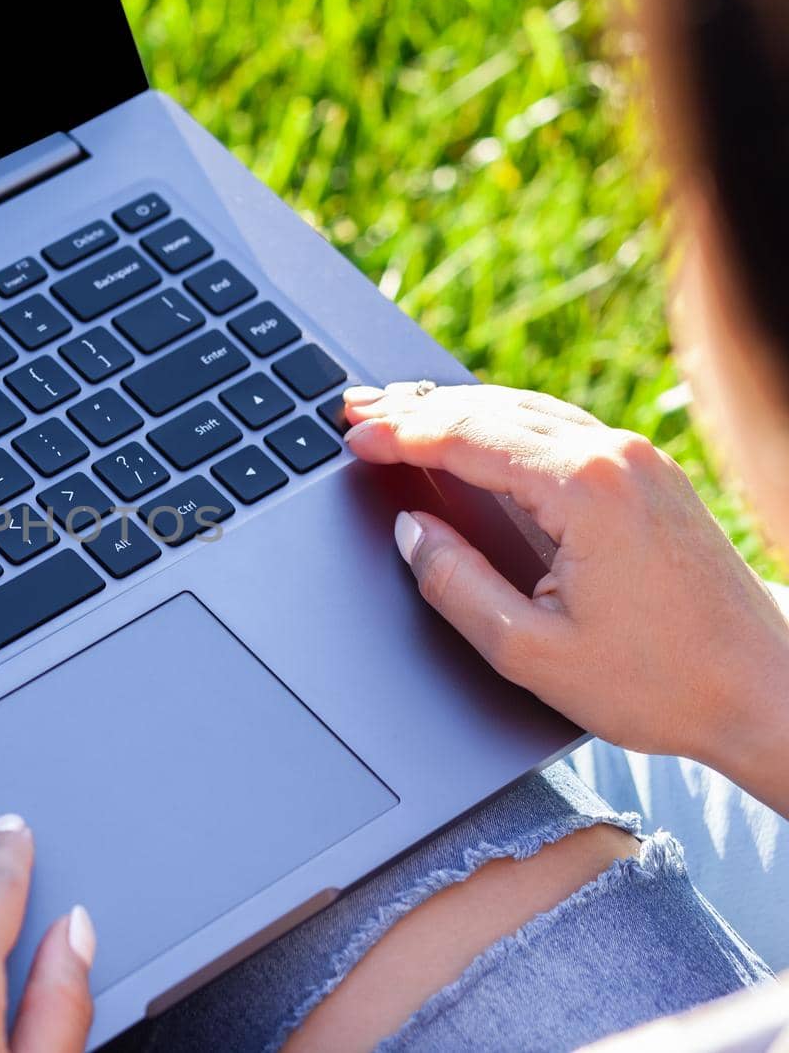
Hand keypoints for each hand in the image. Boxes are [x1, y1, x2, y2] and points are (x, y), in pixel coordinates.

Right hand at [343, 382, 788, 814]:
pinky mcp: (652, 478)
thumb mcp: (530, 651)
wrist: (768, 693)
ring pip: (528, 410)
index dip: (401, 435)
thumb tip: (412, 531)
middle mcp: (617, 456)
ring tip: (402, 411)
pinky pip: (561, 429)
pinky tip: (478, 432)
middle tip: (358, 409)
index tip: (353, 438)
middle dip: (419, 408)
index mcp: (585, 489)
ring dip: (459, 410)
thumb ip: (456, 584)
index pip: (468, 438)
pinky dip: (504, 425)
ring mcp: (640, 461)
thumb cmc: (660, 683)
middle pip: (495, 410)